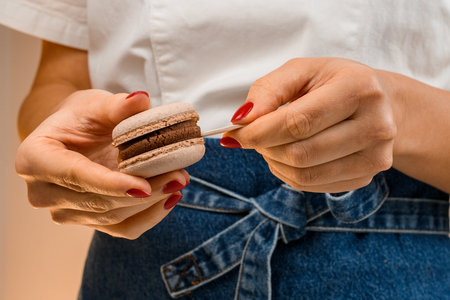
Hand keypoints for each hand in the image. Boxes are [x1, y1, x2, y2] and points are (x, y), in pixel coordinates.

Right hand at [15, 89, 188, 238]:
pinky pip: (123, 229)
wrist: (74, 136)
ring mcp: (65, 212)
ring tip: (179, 181)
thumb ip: (116, 106)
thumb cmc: (80, 118)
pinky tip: (169, 198)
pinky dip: (149, 216)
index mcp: (34, 159)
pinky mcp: (89, 222)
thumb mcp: (95, 104)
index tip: (142, 187)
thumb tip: (140, 100)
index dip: (110, 184)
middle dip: (143, 192)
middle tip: (179, 176)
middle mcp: (43, 192)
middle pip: (98, 201)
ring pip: (114, 218)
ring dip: (151, 202)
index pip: (74, 176)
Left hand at [223, 58, 396, 192]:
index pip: (299, 122)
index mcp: (359, 88)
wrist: (379, 103)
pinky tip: (288, 157)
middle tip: (254, 137)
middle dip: (265, 148)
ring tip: (270, 145)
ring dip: (275, 163)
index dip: (260, 132)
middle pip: (301, 153)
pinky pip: (313, 185)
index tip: (235, 134)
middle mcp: (376, 125)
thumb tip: (242, 120)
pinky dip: (289, 174)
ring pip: (305, 174)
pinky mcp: (367, 176)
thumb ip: (268, 90)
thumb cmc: (334, 83)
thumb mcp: (301, 71)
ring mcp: (375, 156)